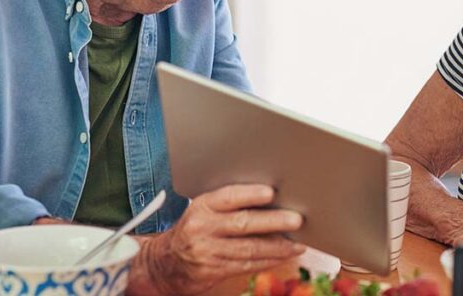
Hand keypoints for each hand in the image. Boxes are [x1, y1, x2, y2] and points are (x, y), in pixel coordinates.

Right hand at [129, 184, 304, 294]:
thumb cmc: (194, 230)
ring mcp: (207, 251)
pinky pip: (245, 265)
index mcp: (202, 206)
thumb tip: (271, 198)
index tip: (271, 193)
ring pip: (248, 249)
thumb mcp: (203, 211)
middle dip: (273, 222)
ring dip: (277, 247)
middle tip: (297, 220)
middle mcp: (203, 228)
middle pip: (243, 224)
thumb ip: (229, 205)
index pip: (228, 197)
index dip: (249, 194)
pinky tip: (282, 257)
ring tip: (297, 244)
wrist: (165, 263)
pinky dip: (267, 261)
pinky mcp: (212, 271)